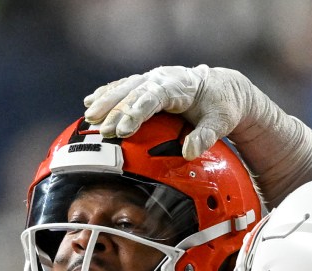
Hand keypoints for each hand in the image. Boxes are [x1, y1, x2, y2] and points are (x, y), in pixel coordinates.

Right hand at [84, 64, 268, 159]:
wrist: (223, 88)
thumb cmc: (222, 106)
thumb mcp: (221, 122)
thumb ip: (206, 136)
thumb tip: (189, 152)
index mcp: (180, 85)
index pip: (154, 96)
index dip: (137, 112)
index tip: (124, 130)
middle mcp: (163, 78)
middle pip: (134, 92)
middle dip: (116, 111)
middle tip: (102, 130)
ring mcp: (153, 79)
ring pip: (125, 88)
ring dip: (105, 102)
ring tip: (89, 118)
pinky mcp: (147, 84)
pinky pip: (123, 87)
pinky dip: (106, 94)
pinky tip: (90, 102)